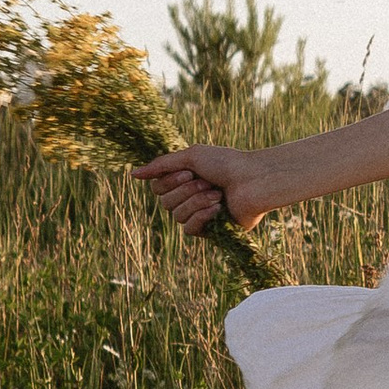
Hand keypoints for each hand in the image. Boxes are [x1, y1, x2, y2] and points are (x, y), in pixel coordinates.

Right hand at [134, 144, 280, 237]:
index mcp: (184, 180)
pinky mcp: (211, 230)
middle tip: (208, 182)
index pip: (158, 188)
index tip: (189, 172)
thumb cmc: (227, 164)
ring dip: (197, 202)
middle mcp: (190, 197)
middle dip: (186, 191)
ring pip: (177, 216)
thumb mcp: (191, 157)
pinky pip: (190, 229)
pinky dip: (202, 216)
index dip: (169, 182)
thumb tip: (132, 174)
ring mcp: (200, 215)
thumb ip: (161, 166)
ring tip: (217, 194)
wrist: (255, 180)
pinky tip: (218, 209)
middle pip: (165, 203)